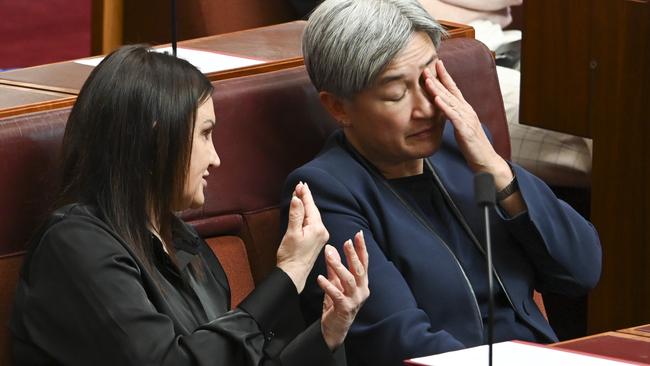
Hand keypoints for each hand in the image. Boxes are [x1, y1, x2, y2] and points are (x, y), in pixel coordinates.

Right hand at [277, 182, 329, 292]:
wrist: (293, 274)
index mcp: (317, 228)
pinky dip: (307, 215)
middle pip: (313, 210)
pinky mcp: (316, 241)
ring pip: (313, 216)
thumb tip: (297, 199)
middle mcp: (322, 231)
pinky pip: (312, 223)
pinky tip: (303, 211)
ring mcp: (320, 237)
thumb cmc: (291, 256)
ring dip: (306, 206)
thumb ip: (296, 214)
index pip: (310, 206)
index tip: (301, 184)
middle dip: (306, 198)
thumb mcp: (292, 233)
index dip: (305, 194)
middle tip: (300, 186)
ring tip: (300, 195)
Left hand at [318, 231, 369, 349]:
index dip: (361, 248)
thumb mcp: (336, 282)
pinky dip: (328, 285)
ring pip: (349, 280)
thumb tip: (330, 248)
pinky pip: (337, 294)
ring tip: (329, 256)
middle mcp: (362, 290)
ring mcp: (355, 300)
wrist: (334, 329)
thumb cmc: (336, 304)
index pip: (363, 262)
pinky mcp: (345, 308)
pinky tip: (320, 278)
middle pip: (358, 269)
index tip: (358, 234)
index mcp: (362, 283)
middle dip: (353, 255)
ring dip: (339, 267)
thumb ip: (334, 267)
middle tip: (347, 242)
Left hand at [423, 60, 512, 187]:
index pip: (454, 89)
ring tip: (427, 80)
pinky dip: (444, 107)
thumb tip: (442, 109)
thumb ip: (453, 116)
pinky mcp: (465, 129)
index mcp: (465, 109)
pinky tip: (436, 100)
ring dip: (438, 90)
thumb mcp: (461, 127)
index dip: (445, 76)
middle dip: (438, 79)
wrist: (485, 160)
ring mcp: (467, 119)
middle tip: (426, 67)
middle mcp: (467, 110)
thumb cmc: (472, 145)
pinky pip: (453, 116)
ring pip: (450, 101)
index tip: (436, 64)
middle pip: (450, 91)